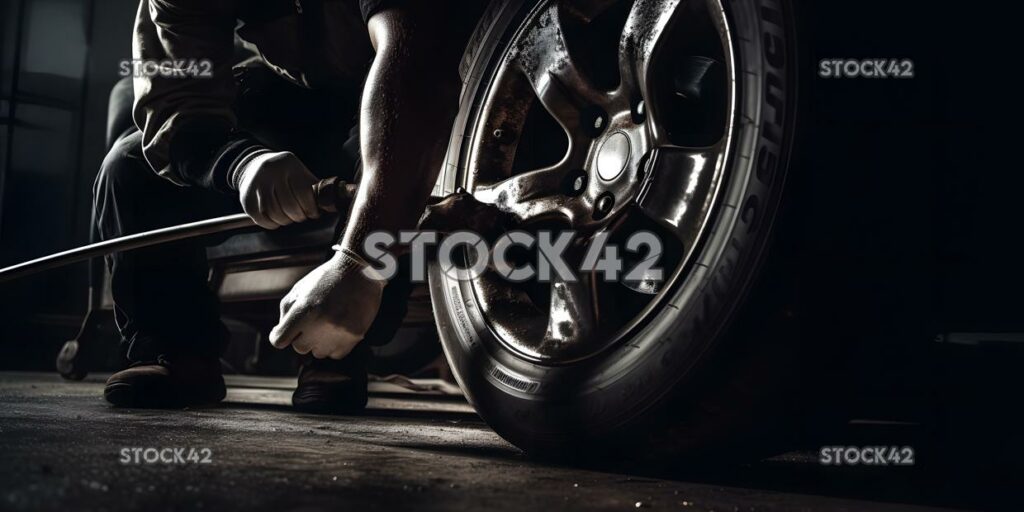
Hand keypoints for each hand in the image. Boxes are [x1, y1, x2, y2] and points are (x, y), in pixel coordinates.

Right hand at [237, 151, 320, 229]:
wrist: (253, 166)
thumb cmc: (284, 173)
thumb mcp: (299, 172)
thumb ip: (313, 186)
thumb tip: (329, 204)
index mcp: (288, 164)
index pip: (303, 193)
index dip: (311, 208)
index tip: (314, 213)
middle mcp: (270, 173)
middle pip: (289, 206)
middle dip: (300, 216)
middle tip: (302, 216)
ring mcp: (256, 185)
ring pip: (276, 214)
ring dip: (287, 221)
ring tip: (291, 217)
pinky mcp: (247, 199)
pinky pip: (262, 219)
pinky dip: (273, 224)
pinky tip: (278, 219)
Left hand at [270, 250, 385, 358]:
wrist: (360, 271)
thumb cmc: (327, 278)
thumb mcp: (300, 289)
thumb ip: (286, 313)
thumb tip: (281, 334)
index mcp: (303, 310)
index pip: (279, 340)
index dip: (280, 335)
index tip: (285, 331)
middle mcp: (320, 324)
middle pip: (300, 348)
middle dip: (302, 336)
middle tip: (313, 321)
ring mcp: (338, 332)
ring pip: (318, 353)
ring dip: (319, 342)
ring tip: (327, 323)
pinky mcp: (354, 336)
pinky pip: (336, 354)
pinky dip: (335, 345)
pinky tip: (338, 329)